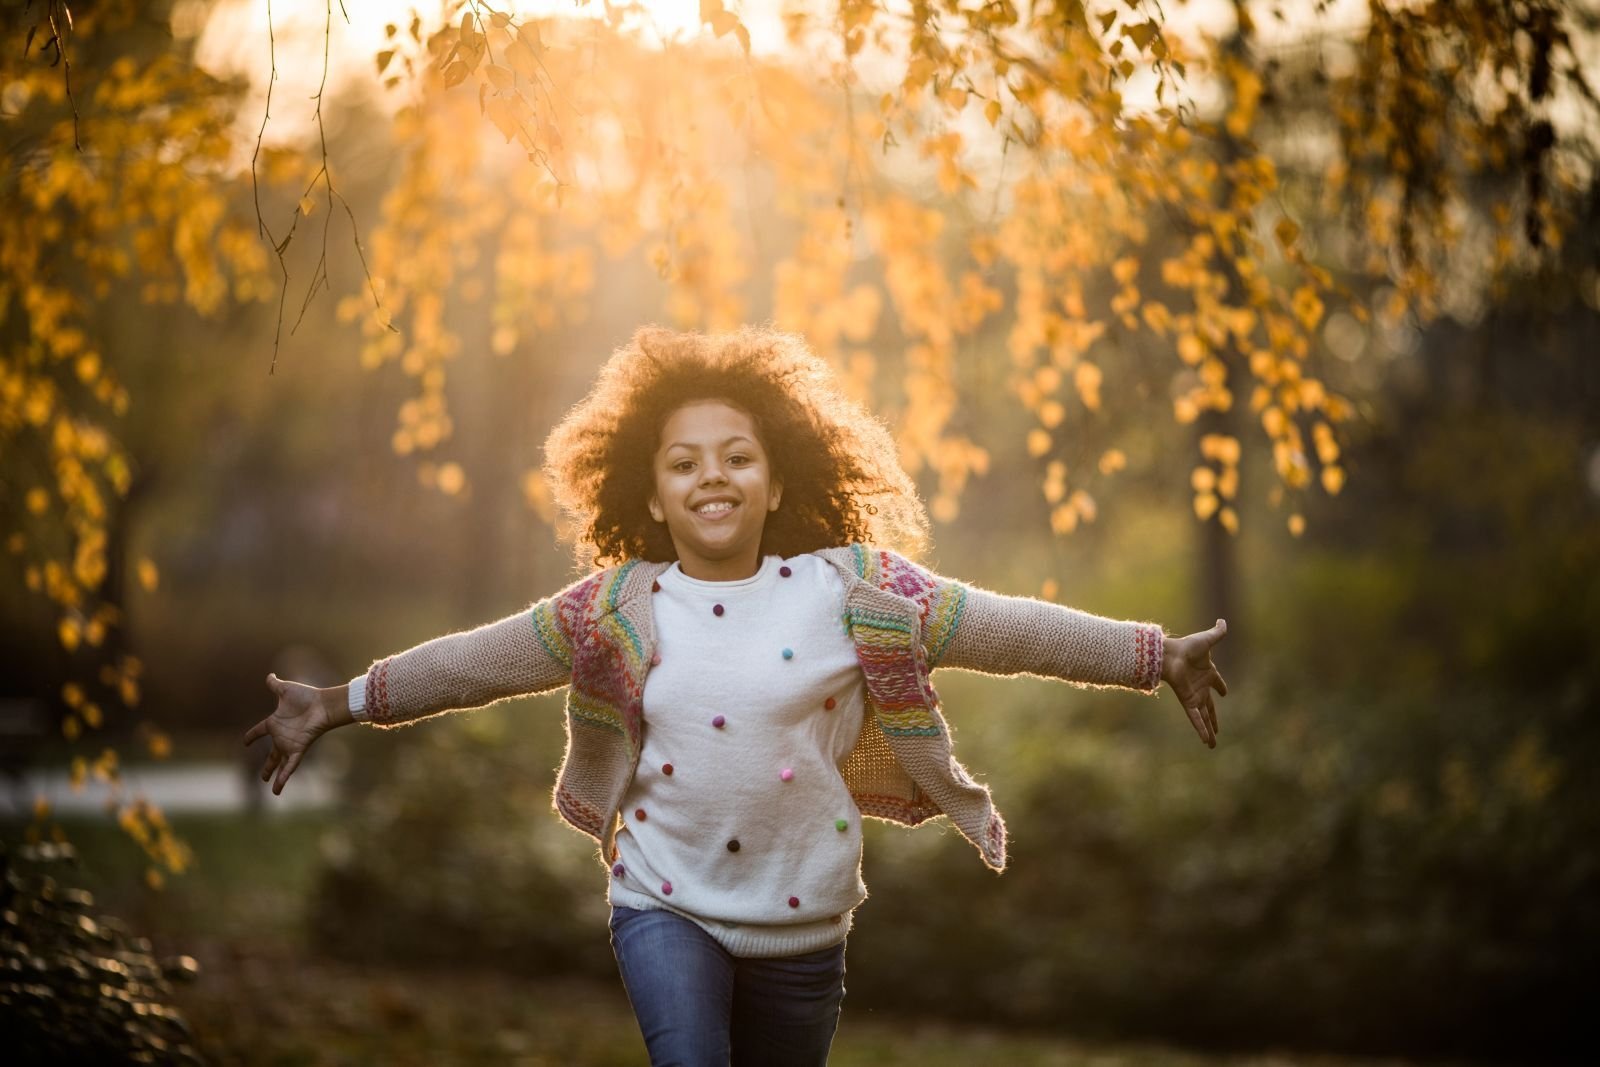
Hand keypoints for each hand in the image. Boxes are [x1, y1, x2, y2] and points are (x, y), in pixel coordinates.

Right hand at [243, 674, 337, 794]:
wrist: (323, 704)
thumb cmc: (306, 696)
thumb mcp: (285, 690)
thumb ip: (275, 685)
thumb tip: (270, 675)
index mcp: (275, 723)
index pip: (259, 731)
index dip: (251, 736)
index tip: (245, 741)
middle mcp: (282, 736)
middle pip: (272, 755)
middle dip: (268, 766)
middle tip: (263, 777)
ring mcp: (289, 744)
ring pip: (279, 764)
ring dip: (275, 776)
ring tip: (271, 789)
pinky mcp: (298, 749)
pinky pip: (289, 766)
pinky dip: (284, 776)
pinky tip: (277, 789)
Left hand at [1161, 620, 1228, 747]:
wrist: (1170, 654)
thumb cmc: (1187, 647)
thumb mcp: (1207, 639)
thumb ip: (1217, 633)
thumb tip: (1224, 621)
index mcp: (1207, 673)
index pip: (1216, 682)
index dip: (1221, 687)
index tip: (1224, 692)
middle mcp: (1200, 687)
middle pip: (1209, 707)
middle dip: (1214, 719)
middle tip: (1218, 731)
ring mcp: (1194, 696)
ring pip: (1204, 717)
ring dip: (1209, 731)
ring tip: (1212, 745)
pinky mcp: (1188, 701)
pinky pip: (1196, 718)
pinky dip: (1201, 729)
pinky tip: (1206, 741)